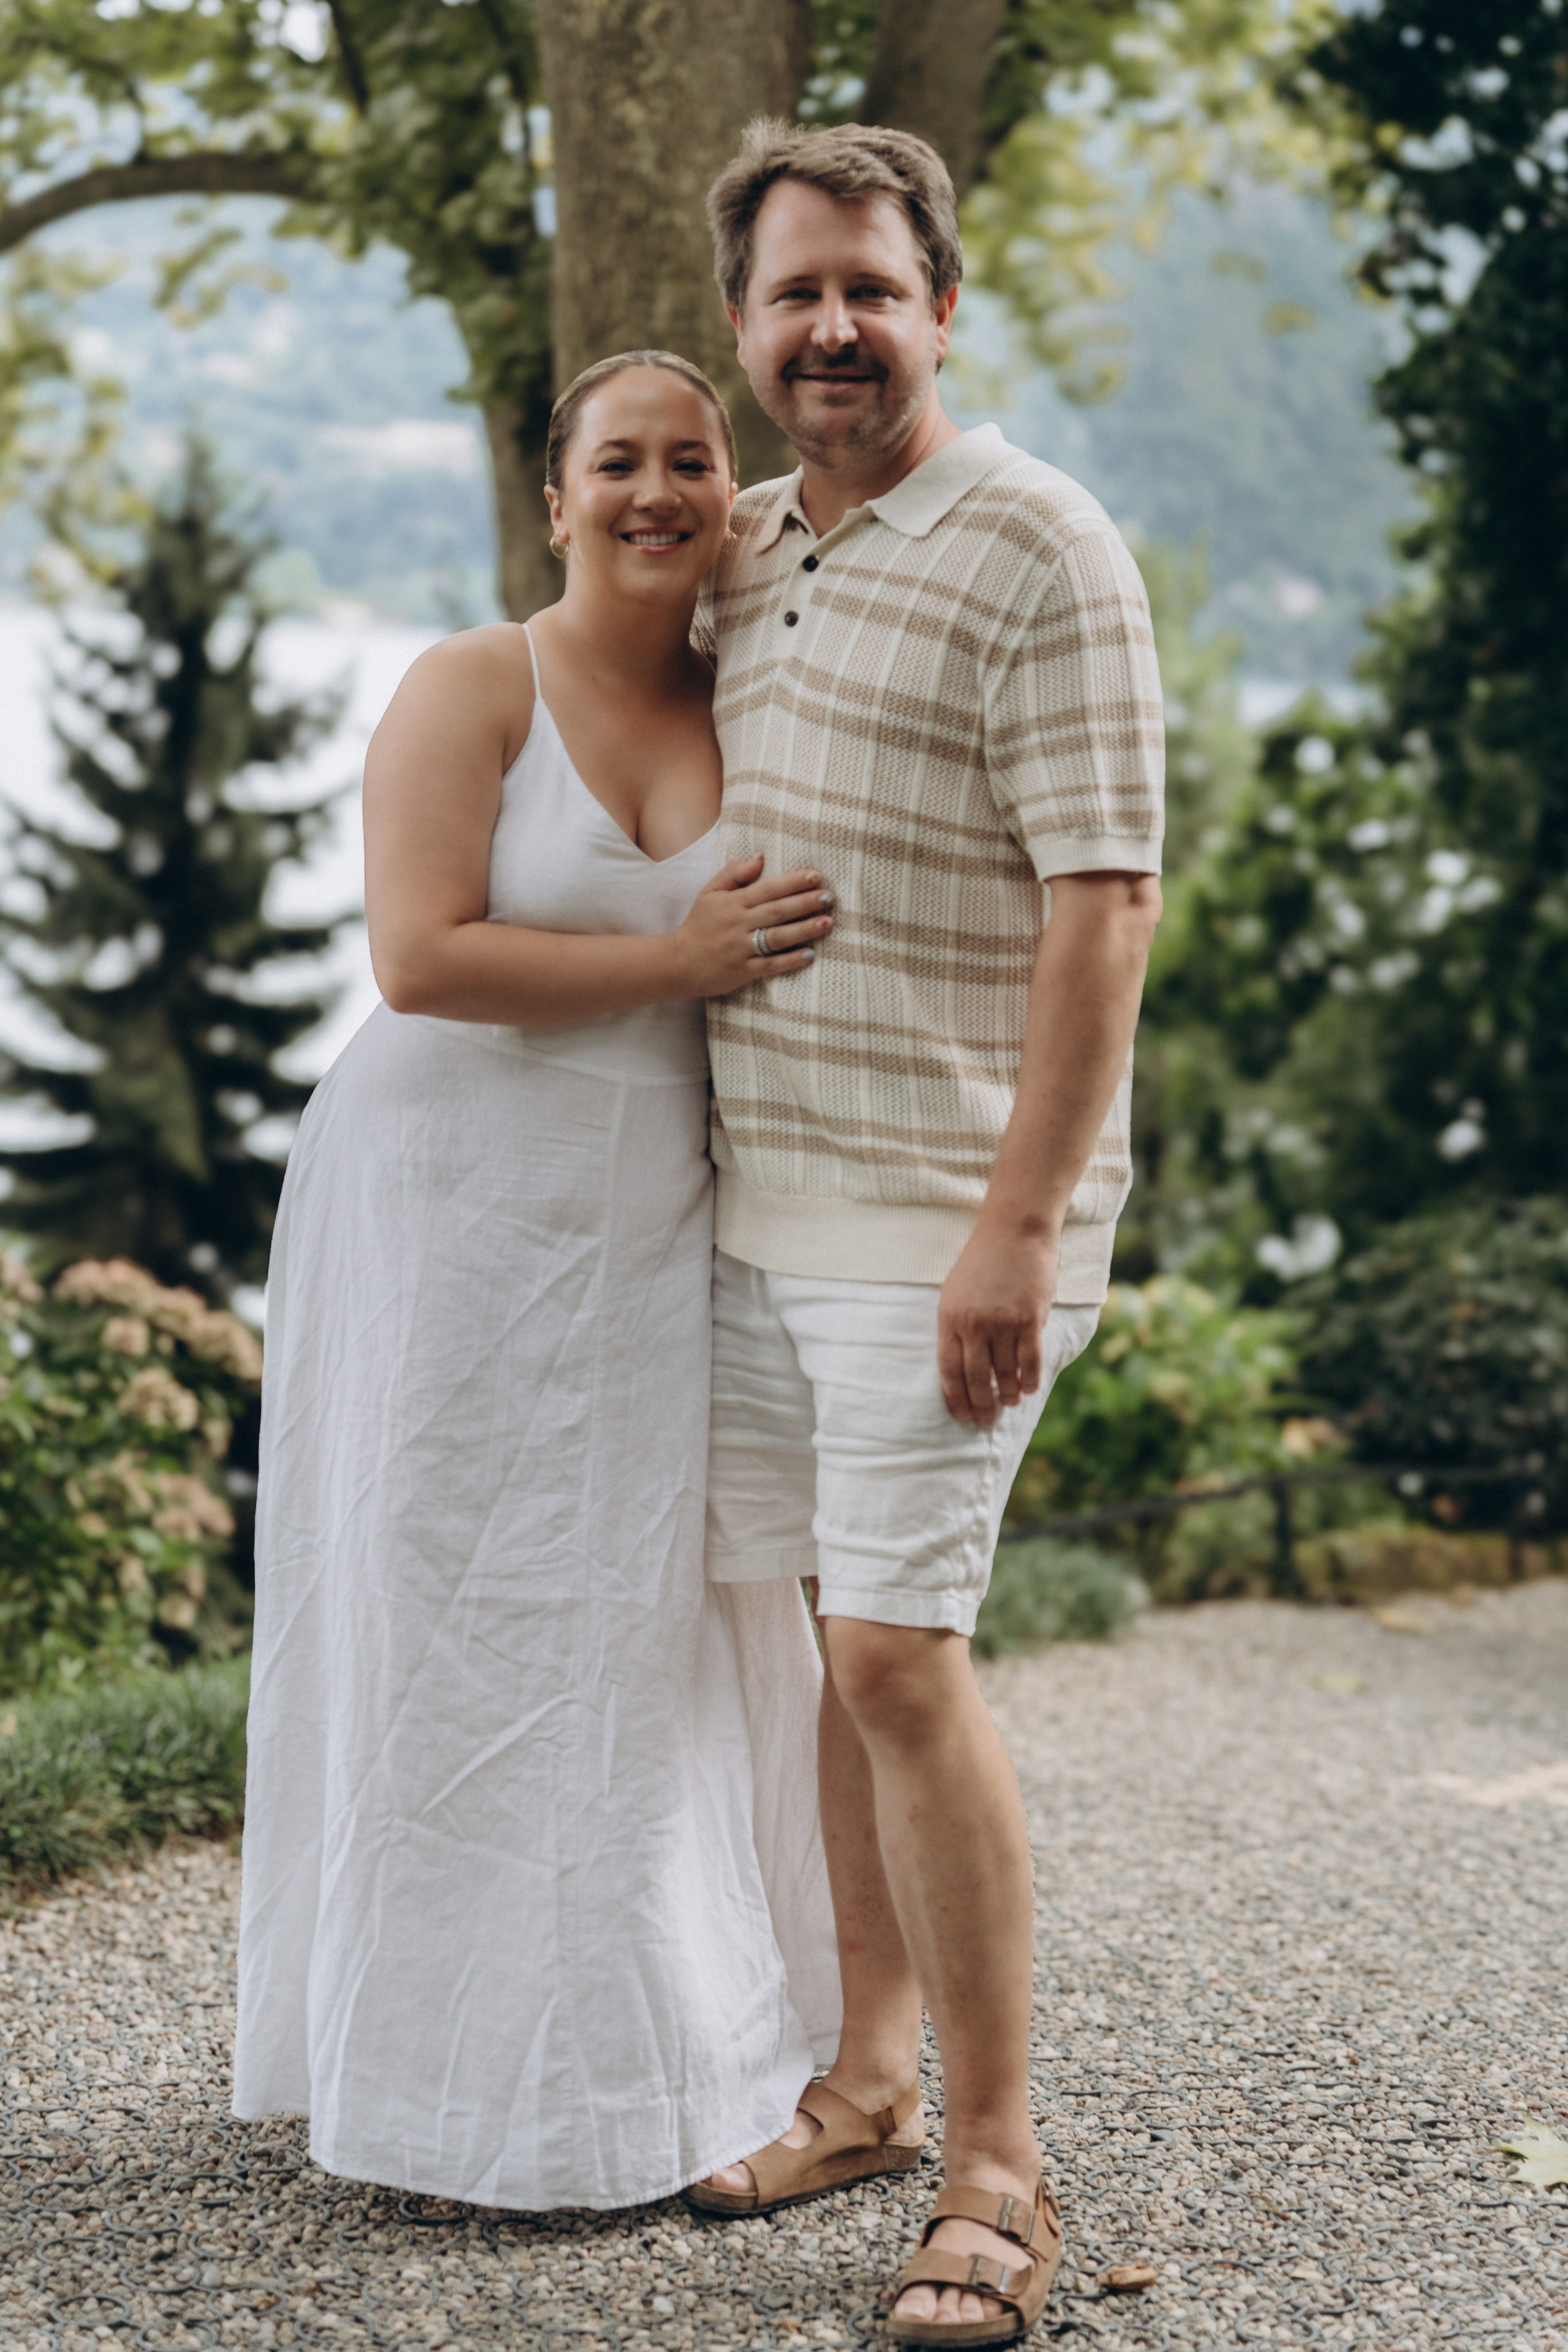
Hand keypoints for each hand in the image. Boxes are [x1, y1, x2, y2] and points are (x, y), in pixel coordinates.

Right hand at [671, 853, 833, 998]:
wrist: (678, 962)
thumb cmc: (698, 925)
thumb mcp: (710, 892)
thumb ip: (734, 873)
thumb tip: (760, 856)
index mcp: (733, 903)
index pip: (767, 889)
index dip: (792, 882)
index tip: (816, 875)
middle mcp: (739, 924)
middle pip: (777, 911)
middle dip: (805, 902)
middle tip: (830, 897)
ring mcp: (741, 949)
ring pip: (777, 937)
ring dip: (803, 930)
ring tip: (827, 922)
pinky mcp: (743, 971)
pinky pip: (770, 965)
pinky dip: (790, 961)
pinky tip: (810, 955)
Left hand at [937, 1223, 1059, 1425]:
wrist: (1014, 1232)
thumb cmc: (983, 1261)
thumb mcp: (955, 1291)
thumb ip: (956, 1326)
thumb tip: (962, 1365)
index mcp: (949, 1318)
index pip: (948, 1370)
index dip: (955, 1397)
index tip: (961, 1415)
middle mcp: (974, 1325)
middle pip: (976, 1378)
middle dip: (981, 1405)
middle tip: (985, 1421)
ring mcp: (1002, 1323)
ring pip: (1005, 1373)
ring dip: (1008, 1394)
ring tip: (1010, 1402)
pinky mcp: (1029, 1319)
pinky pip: (1029, 1361)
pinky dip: (1030, 1380)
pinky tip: (1029, 1389)